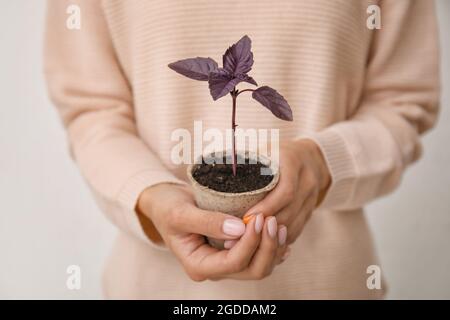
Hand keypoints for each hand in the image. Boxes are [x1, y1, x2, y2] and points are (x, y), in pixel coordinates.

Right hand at [137, 183, 288, 280]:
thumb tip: (239, 229)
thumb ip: (208, 221)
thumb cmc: (168, 207)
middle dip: (266, 247)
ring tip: (278, 223)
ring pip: (259, 266)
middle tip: (272, 220)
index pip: (233, 263)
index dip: (250, 243)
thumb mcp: (180, 213)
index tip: (258, 218)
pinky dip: (272, 246)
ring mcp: (225, 262)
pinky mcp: (233, 251)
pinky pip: (259, 256)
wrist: (166, 203)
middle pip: (251, 270)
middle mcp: (214, 268)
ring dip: (272, 247)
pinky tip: (281, 233)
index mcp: (198, 265)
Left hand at [244, 139, 330, 244]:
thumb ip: (242, 160)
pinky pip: (296, 230)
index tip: (246, 218)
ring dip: (271, 237)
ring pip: (293, 224)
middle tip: (241, 237)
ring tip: (246, 245)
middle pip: (289, 211)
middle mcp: (307, 180)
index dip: (267, 207)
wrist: (309, 156)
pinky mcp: (310, 210)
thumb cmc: (275, 152)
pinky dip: (279, 239)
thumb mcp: (260, 149)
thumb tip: (213, 168)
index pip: (285, 191)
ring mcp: (312, 197)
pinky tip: (261, 245)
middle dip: (265, 227)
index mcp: (293, 161)